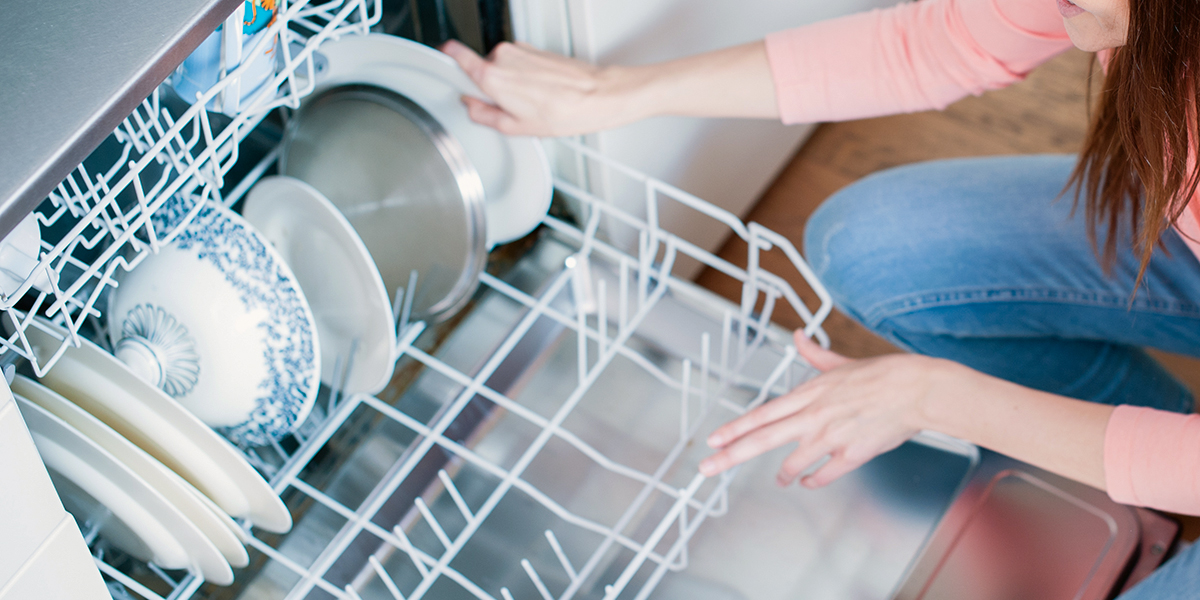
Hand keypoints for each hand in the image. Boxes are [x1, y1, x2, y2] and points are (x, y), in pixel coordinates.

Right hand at [440, 40, 640, 136]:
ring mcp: (520, 50)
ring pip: (501, 68)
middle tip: (508, 109)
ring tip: (531, 103)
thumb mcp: (515, 127)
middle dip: (489, 89)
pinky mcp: (534, 49)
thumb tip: (470, 106)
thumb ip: (483, 115)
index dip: (445, 61)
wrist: (597, 96)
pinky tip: (541, 94)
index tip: (439, 63)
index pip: (456, 56)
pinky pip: (518, 64)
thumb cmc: (564, 112)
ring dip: (509, 84)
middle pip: (481, 71)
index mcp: (492, 76)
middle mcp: (503, 56)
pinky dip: (524, 78)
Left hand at [698, 330, 947, 487]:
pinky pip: (824, 474)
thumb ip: (815, 354)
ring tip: (779, 479)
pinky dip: (813, 480)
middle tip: (707, 468)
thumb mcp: (842, 362)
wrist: (918, 390)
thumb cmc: (884, 375)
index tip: (713, 439)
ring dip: (781, 473)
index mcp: (809, 394)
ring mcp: (832, 437)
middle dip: (730, 455)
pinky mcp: (853, 454)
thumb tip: (800, 336)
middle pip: (763, 439)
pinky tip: (807, 482)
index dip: (734, 427)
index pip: (762, 414)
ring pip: (792, 462)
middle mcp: (814, 416)